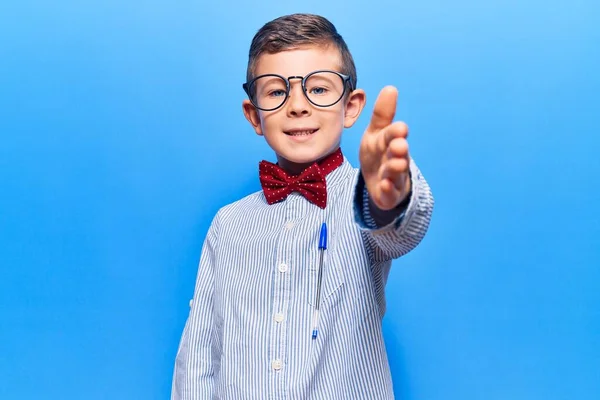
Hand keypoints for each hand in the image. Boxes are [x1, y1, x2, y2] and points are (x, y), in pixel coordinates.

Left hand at [359, 86, 410, 210]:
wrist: (380, 182)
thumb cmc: (378, 152)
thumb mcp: (377, 133)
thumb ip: (382, 114)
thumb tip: (391, 88)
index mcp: (389, 141)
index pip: (392, 134)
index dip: (395, 132)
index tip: (401, 127)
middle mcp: (395, 158)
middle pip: (398, 153)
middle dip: (399, 149)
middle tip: (399, 145)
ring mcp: (394, 177)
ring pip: (396, 173)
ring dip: (396, 168)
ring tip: (395, 164)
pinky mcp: (389, 194)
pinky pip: (389, 193)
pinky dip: (387, 189)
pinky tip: (384, 185)